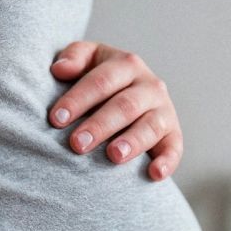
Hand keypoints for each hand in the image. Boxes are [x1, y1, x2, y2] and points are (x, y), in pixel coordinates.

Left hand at [48, 41, 182, 180]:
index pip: (102, 81)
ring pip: (150, 126)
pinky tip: (154, 174)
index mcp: (127, 64)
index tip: (56, 119)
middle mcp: (150, 86)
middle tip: (77, 144)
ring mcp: (164, 111)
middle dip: (100, 125)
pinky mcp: (173, 135)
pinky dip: (167, 161)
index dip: (78, 99)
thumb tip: (60, 69)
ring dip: (133, 142)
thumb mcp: (88, 59)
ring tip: (113, 156)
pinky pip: (174, 148)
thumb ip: (74, 56)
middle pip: (125, 105)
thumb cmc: (99, 80)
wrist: (128, 94)